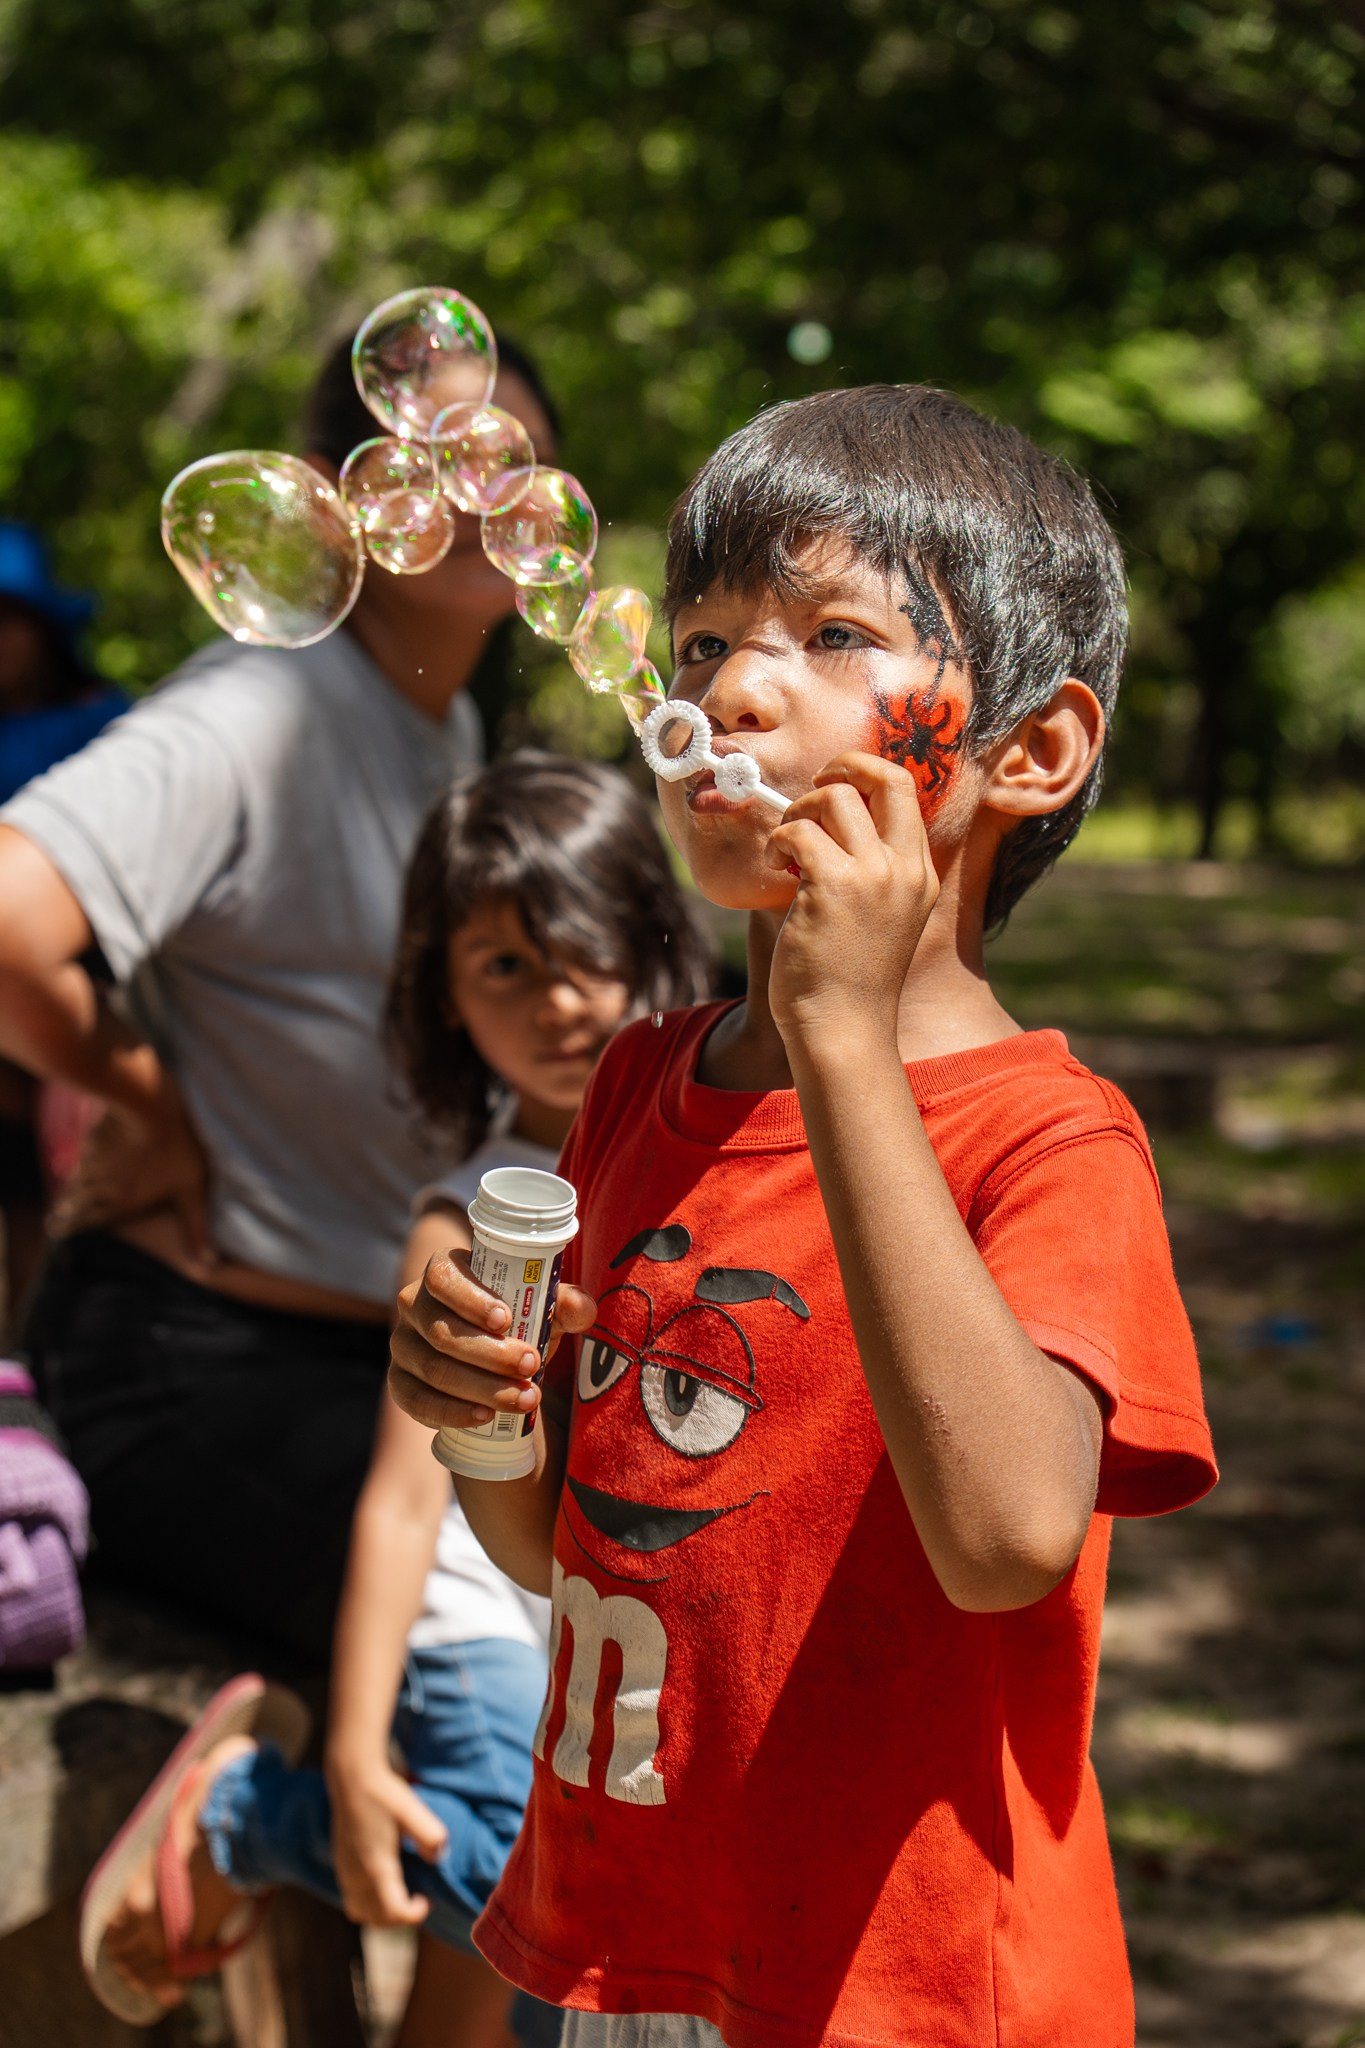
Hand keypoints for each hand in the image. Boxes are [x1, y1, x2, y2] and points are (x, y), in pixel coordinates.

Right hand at [49, 1067, 212, 1264]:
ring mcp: (92, 1161)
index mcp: (121, 1203)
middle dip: (65, 1216)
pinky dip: (77, 1162)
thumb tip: (209, 1264)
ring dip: (69, 1193)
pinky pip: (79, 1154)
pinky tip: (78, 1160)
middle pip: (75, 1206)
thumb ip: (195, 1227)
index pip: (89, 1222)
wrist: (146, 1103)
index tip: (59, 1231)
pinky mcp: (92, 1136)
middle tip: (55, 1224)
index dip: (74, 1227)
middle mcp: (100, 1187)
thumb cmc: (175, 1147)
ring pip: (74, 1182)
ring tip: (62, 1203)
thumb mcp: (192, 1189)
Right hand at [326, 1753, 447, 1927]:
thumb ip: (430, 1836)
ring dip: (381, 1914)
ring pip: (359, 1913)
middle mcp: (357, 1875)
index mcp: (377, 1867)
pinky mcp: (340, 1863)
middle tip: (417, 1901)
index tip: (426, 1900)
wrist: (352, 1776)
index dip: (413, 1915)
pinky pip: (351, 1899)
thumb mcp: (413, 1811)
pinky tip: (382, 1882)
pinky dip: (367, 1903)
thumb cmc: (384, 1793)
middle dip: (399, 1919)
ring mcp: (345, 1871)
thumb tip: (438, 1857)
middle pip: (376, 1919)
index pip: (393, 1912)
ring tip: (400, 1896)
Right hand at [389, 1246, 596, 1433]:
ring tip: (525, 1398)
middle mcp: (414, 1305)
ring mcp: (402, 1345)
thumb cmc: (517, 1321)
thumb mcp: (542, 1307)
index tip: (507, 1320)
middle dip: (490, 1353)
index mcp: (444, 1271)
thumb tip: (582, 1308)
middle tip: (532, 1366)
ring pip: (434, 1369)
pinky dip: (452, 1412)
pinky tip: (485, 1417)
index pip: (442, 1277)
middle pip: (441, 1330)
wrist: (494, 1360)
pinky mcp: (400, 1383)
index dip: (470, 1299)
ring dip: (482, 1387)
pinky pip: (417, 1401)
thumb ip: (564, 1304)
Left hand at [766, 752, 939, 1049]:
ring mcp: (873, 876)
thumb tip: (816, 818)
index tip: (834, 784)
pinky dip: (779, 843)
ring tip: (787, 851)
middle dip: (840, 767)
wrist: (843, 1029)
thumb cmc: (847, 979)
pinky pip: (798, 833)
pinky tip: (777, 869)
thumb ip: (861, 870)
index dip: (865, 774)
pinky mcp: (833, 887)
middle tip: (809, 793)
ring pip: (833, 797)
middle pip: (882, 777)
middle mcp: (904, 869)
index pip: (904, 792)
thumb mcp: (876, 918)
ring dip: (798, 813)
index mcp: (919, 874)